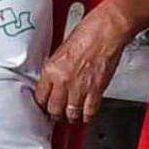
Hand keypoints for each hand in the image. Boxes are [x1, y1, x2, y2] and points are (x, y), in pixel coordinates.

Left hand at [34, 8, 128, 124]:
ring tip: (71, 116)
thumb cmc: (89, 33)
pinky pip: (89, 112)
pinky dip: (87, 116)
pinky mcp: (96, 91)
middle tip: (57, 114)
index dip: (42, 104)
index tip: (45, 105)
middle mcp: (63, 80)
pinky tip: (86, 115)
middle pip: (54, 109)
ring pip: (70, 114)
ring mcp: (80, 87)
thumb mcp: (61, 50)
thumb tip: (53, 81)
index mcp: (51, 69)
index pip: (40, 96)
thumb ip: (56, 68)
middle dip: (55, 114)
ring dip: (71, 117)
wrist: (108, 30)